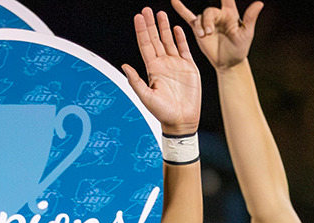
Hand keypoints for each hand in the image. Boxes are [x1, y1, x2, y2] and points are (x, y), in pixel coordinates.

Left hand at [123, 8, 201, 136]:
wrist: (182, 120)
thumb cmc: (163, 112)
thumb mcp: (146, 97)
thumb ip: (136, 81)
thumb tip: (124, 66)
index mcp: (152, 69)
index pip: (145, 45)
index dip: (141, 31)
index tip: (138, 17)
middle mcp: (163, 64)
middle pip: (155, 39)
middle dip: (151, 24)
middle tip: (146, 9)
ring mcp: (176, 64)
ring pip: (168, 41)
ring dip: (164, 27)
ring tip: (160, 13)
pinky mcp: (189, 68)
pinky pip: (184, 49)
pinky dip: (181, 38)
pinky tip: (177, 28)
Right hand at [171, 0, 262, 71]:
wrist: (229, 62)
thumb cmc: (240, 48)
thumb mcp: (246, 34)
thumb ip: (250, 18)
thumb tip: (259, 3)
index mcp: (230, 14)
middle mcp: (219, 15)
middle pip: (209, 11)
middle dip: (207, 21)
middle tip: (208, 33)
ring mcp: (208, 21)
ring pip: (200, 18)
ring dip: (200, 26)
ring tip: (203, 36)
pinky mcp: (199, 29)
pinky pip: (189, 17)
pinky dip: (181, 9)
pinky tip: (174, 1)